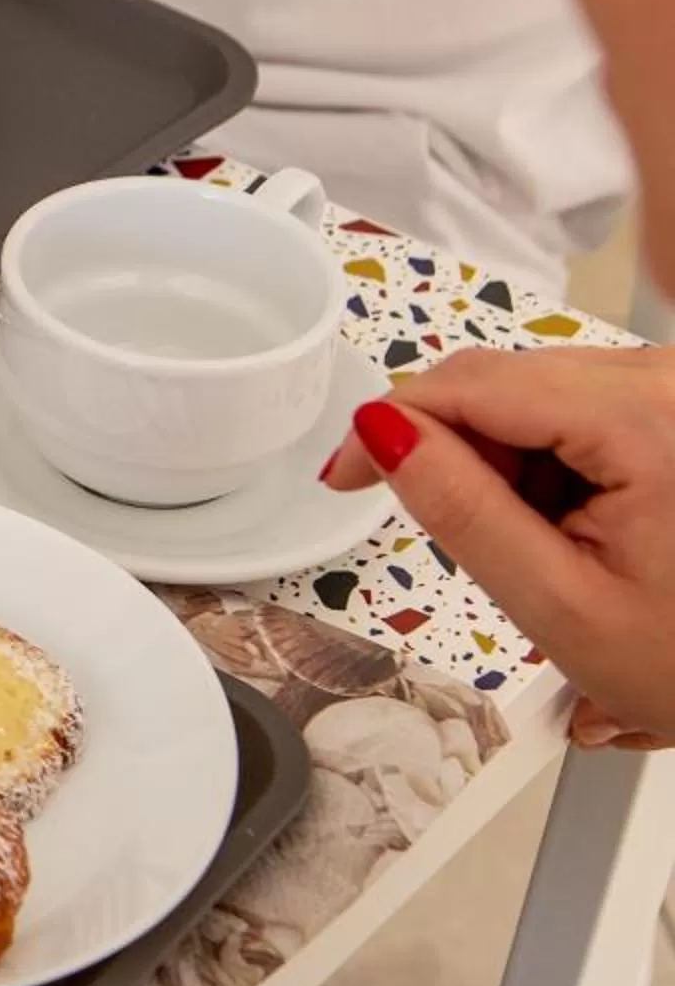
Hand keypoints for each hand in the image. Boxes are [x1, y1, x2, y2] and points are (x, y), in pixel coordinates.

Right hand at [322, 347, 674, 741]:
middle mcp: (673, 380)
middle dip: (456, 451)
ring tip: (540, 545)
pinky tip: (576, 521)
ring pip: (540, 392)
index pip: (474, 384)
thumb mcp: (560, 605)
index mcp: (649, 421)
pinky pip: (586, 406)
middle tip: (456, 538)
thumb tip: (381, 432)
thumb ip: (462, 510)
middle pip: (506, 380)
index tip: (344, 476)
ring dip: (508, 461)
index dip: (390, 422)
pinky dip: (555, 459)